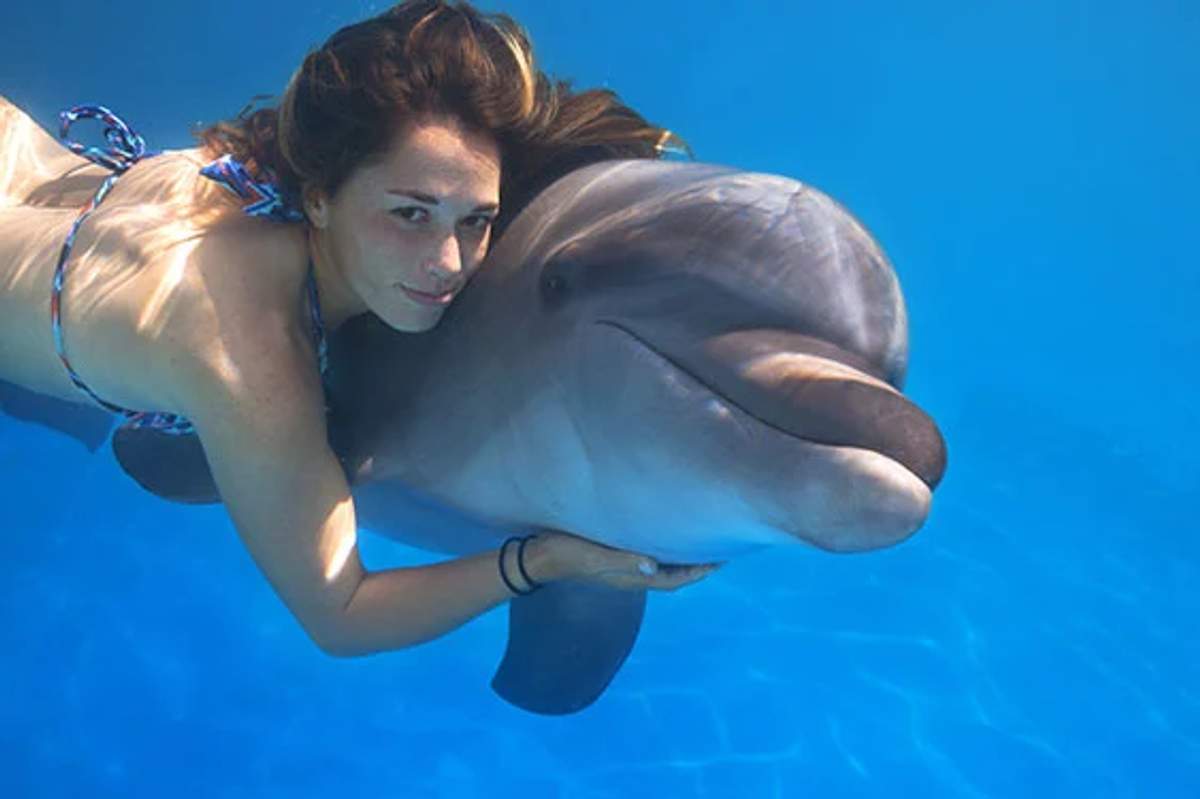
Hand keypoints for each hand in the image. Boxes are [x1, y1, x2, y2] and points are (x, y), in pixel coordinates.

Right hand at [524, 530, 721, 591]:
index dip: (699, 572)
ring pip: (662, 565)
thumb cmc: (567, 553)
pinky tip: (665, 535)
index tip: (721, 560)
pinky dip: (663, 549)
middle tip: (719, 546)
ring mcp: (623, 567)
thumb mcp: (595, 555)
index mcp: (632, 577)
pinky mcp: (614, 557)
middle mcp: (632, 575)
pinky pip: (648, 556)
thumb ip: (624, 560)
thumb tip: (654, 565)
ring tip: (699, 540)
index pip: (675, 580)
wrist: (539, 557)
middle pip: (673, 574)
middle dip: (697, 563)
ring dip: (681, 557)